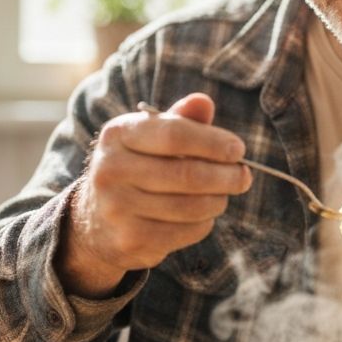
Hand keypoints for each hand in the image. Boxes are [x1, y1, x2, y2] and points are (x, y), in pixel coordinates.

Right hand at [56, 93, 251, 296]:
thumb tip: (203, 102)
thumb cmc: (138, 166)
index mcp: (118, 134)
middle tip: (245, 176)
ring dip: (219, 200)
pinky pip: (186, 230)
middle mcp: (110, 169)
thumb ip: (181, 120)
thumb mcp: (152, 137)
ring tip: (225, 193)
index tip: (238, 149)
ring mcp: (117, 207)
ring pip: (191, 205)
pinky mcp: (130, 239)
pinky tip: (204, 214)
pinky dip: (205, 222)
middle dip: (227, 176)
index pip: (174, 135)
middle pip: (187, 174)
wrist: (97, 221)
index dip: (213, 142)